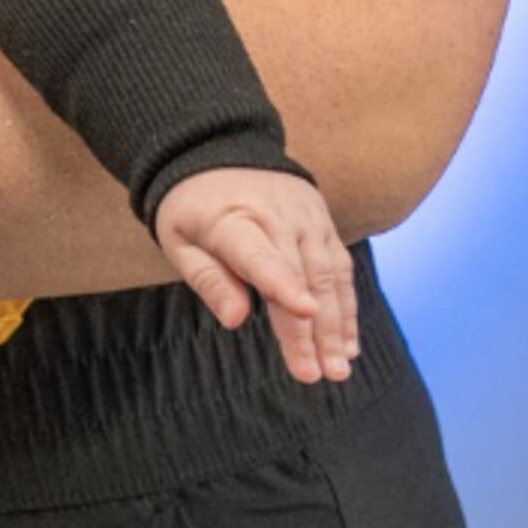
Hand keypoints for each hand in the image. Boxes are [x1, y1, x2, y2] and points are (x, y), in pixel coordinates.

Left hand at [154, 165, 358, 382]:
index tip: (304, 311)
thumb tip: (235, 320)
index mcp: (232, 218)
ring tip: (338, 369)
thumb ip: (208, 280)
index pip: (259, 255)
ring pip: (328, 275)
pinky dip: (346, 307)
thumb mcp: (180, 241)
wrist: (217, 151)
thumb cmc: (193, 208)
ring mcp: (305, 216)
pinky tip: (348, 344)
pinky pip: (340, 268)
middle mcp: (277, 215)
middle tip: (318, 375)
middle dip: (312, 329)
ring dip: (337, 325)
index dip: (282, 283)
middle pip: (300, 276)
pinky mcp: (323, 222)